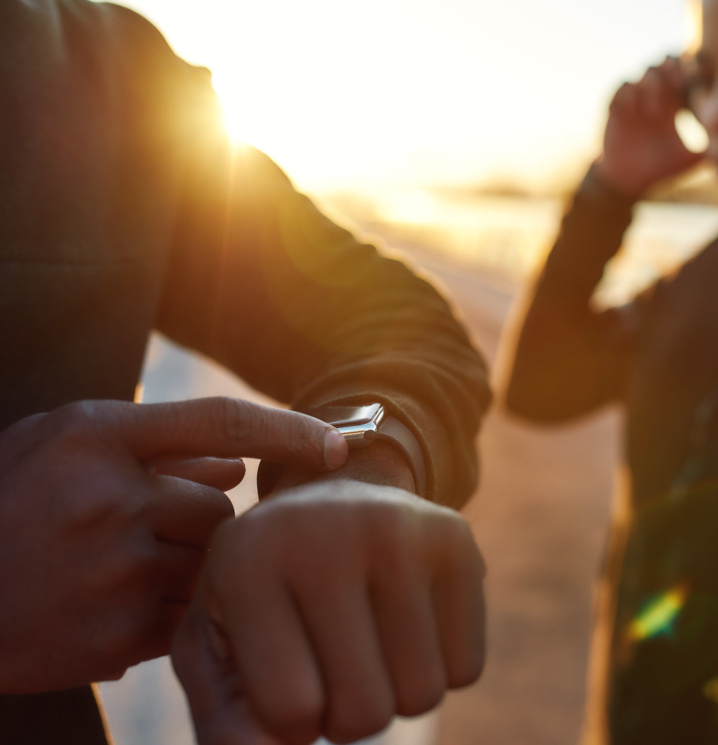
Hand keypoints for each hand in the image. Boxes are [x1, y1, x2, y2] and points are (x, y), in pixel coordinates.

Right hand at [0, 397, 347, 692]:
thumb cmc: (6, 498)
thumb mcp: (67, 442)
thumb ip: (157, 443)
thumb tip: (239, 462)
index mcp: (97, 438)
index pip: (223, 422)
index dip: (289, 429)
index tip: (341, 443)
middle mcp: (110, 500)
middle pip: (221, 508)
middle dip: (201, 517)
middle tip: (148, 523)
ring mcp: (112, 574)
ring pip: (208, 565)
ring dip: (187, 563)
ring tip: (121, 560)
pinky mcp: (113, 638)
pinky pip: (184, 616)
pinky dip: (165, 607)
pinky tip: (112, 598)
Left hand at [172, 480, 485, 744]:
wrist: (331, 505)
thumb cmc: (269, 588)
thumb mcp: (221, 645)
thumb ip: (227, 717)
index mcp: (248, 560)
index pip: (292, 711)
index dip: (295, 716)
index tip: (289, 669)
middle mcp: (324, 530)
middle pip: (365, 712)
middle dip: (348, 713)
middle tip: (334, 659)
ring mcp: (398, 528)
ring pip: (422, 695)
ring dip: (396, 691)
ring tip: (368, 635)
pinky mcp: (453, 538)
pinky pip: (467, 668)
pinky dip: (440, 665)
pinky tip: (407, 617)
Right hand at [595, 56, 704, 195]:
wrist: (630, 182)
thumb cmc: (661, 169)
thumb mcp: (691, 158)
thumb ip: (710, 146)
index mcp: (674, 102)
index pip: (684, 69)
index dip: (690, 68)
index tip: (695, 83)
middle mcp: (655, 96)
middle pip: (665, 60)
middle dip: (673, 68)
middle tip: (679, 86)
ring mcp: (635, 101)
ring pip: (645, 70)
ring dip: (654, 86)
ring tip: (656, 112)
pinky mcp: (615, 109)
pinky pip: (622, 85)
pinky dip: (631, 93)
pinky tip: (636, 114)